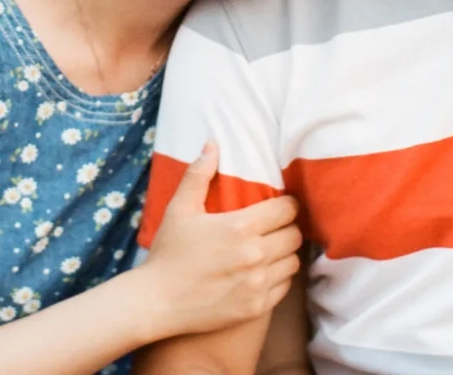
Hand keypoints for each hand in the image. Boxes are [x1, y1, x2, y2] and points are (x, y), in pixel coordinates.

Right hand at [139, 142, 302, 338]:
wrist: (158, 302)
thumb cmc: (168, 253)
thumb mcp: (179, 209)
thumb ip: (199, 174)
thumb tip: (212, 144)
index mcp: (240, 227)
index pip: (287, 210)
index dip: (286, 205)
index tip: (279, 205)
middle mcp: (255, 256)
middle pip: (294, 235)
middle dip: (287, 228)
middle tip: (275, 227)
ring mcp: (258, 284)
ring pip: (293, 262)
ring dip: (284, 253)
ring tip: (270, 249)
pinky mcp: (257, 307)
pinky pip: (284, 287)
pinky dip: (278, 278)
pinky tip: (262, 272)